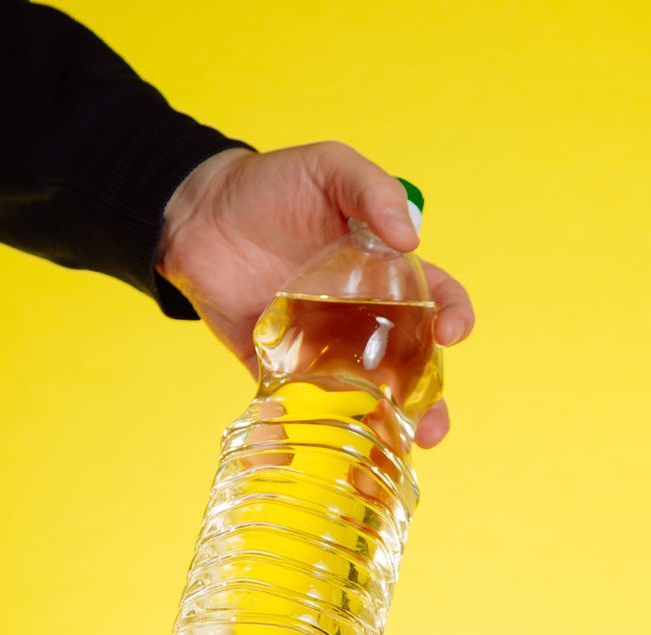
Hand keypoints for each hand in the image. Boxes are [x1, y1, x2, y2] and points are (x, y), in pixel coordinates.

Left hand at [155, 144, 474, 447]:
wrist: (197, 211)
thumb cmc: (272, 184)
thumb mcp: (329, 167)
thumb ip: (373, 190)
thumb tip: (411, 237)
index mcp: (386, 274)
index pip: (437, 300)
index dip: (454, 317)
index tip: (450, 332)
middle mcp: (362, 318)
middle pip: (411, 366)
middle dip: (429, 401)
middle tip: (431, 425)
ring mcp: (322, 347)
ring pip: (365, 396)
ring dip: (383, 426)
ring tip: (393, 449)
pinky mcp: (276, 368)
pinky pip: (295, 407)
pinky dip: (300, 433)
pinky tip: (308, 452)